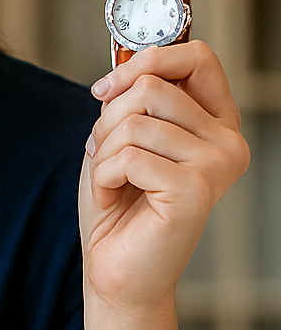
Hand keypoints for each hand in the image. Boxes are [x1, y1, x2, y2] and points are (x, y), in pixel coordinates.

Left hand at [79, 41, 249, 310]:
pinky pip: (128, 156)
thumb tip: (129, 63)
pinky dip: (104, 177)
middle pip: (153, 86)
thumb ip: (135, 98)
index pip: (197, 58)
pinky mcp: (195, 190)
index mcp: (216, 123)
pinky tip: (114, 200)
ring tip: (111, 183)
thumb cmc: (120, 205)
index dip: (147, 59)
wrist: (116, 271)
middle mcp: (227, 142)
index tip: (106, 88)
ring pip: (135, 120)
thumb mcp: (124, 136)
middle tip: (104, 155)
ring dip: (104, 153)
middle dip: (109, 119)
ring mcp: (217, 166)